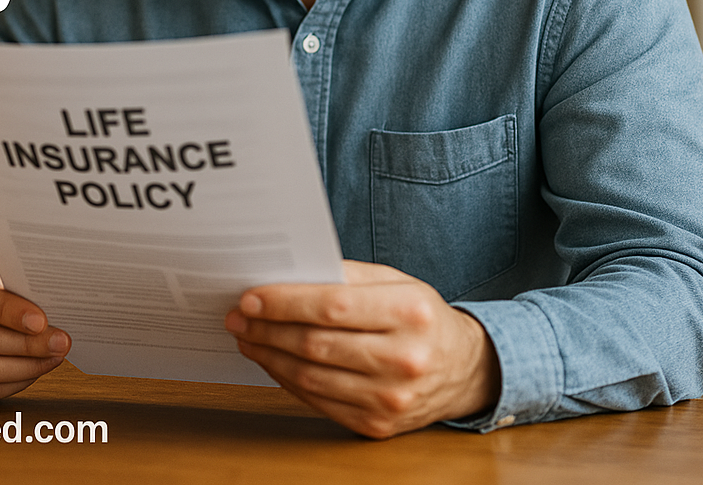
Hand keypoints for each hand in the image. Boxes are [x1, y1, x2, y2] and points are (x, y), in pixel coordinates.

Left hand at [224, 260, 500, 437]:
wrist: (465, 368)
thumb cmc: (420, 315)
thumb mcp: (395, 281)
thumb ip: (346, 275)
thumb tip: (288, 275)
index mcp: (408, 313)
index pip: (332, 307)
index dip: (284, 302)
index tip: (250, 296)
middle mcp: (403, 360)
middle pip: (316, 344)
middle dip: (267, 328)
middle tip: (238, 316)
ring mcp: (391, 399)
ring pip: (312, 377)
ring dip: (269, 356)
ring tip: (247, 336)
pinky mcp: (378, 426)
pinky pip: (320, 402)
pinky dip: (287, 381)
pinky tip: (272, 361)